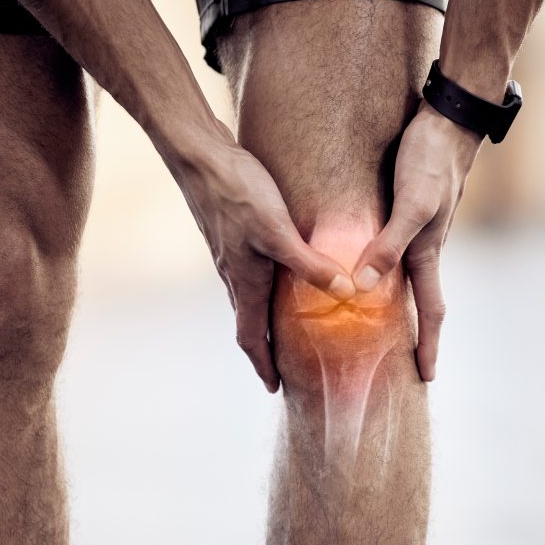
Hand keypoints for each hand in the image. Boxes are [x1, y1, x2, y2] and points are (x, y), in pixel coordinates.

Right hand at [174, 126, 355, 392]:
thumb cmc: (237, 193)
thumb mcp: (278, 232)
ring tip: (283, 328)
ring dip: (262, 319)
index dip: (263, 365)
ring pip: (246, 298)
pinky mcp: (230, 234)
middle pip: (248, 323)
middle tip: (283, 367)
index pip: (250, 337)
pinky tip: (277, 274)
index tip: (274, 388)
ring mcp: (229, 254)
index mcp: (244, 281)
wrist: (199, 157)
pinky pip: (247, 274)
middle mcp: (233, 274)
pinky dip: (262, 288)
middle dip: (264, 349)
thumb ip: (310, 265)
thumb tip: (345, 293)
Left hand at [351, 103, 481, 380]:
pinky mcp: (406, 211)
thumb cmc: (431, 160)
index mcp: (427, 253)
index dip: (429, 346)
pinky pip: (393, 253)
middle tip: (403, 366)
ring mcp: (417, 231)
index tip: (427, 379)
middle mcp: (423, 248)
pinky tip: (367, 272)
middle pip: (420, 302)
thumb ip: (389, 244)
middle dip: (416, 337)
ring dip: (397, 307)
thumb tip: (366, 287)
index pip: (432, 312)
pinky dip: (383, 272)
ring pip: (405, 280)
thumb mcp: (412, 203)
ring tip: (380, 330)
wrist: (447, 119)